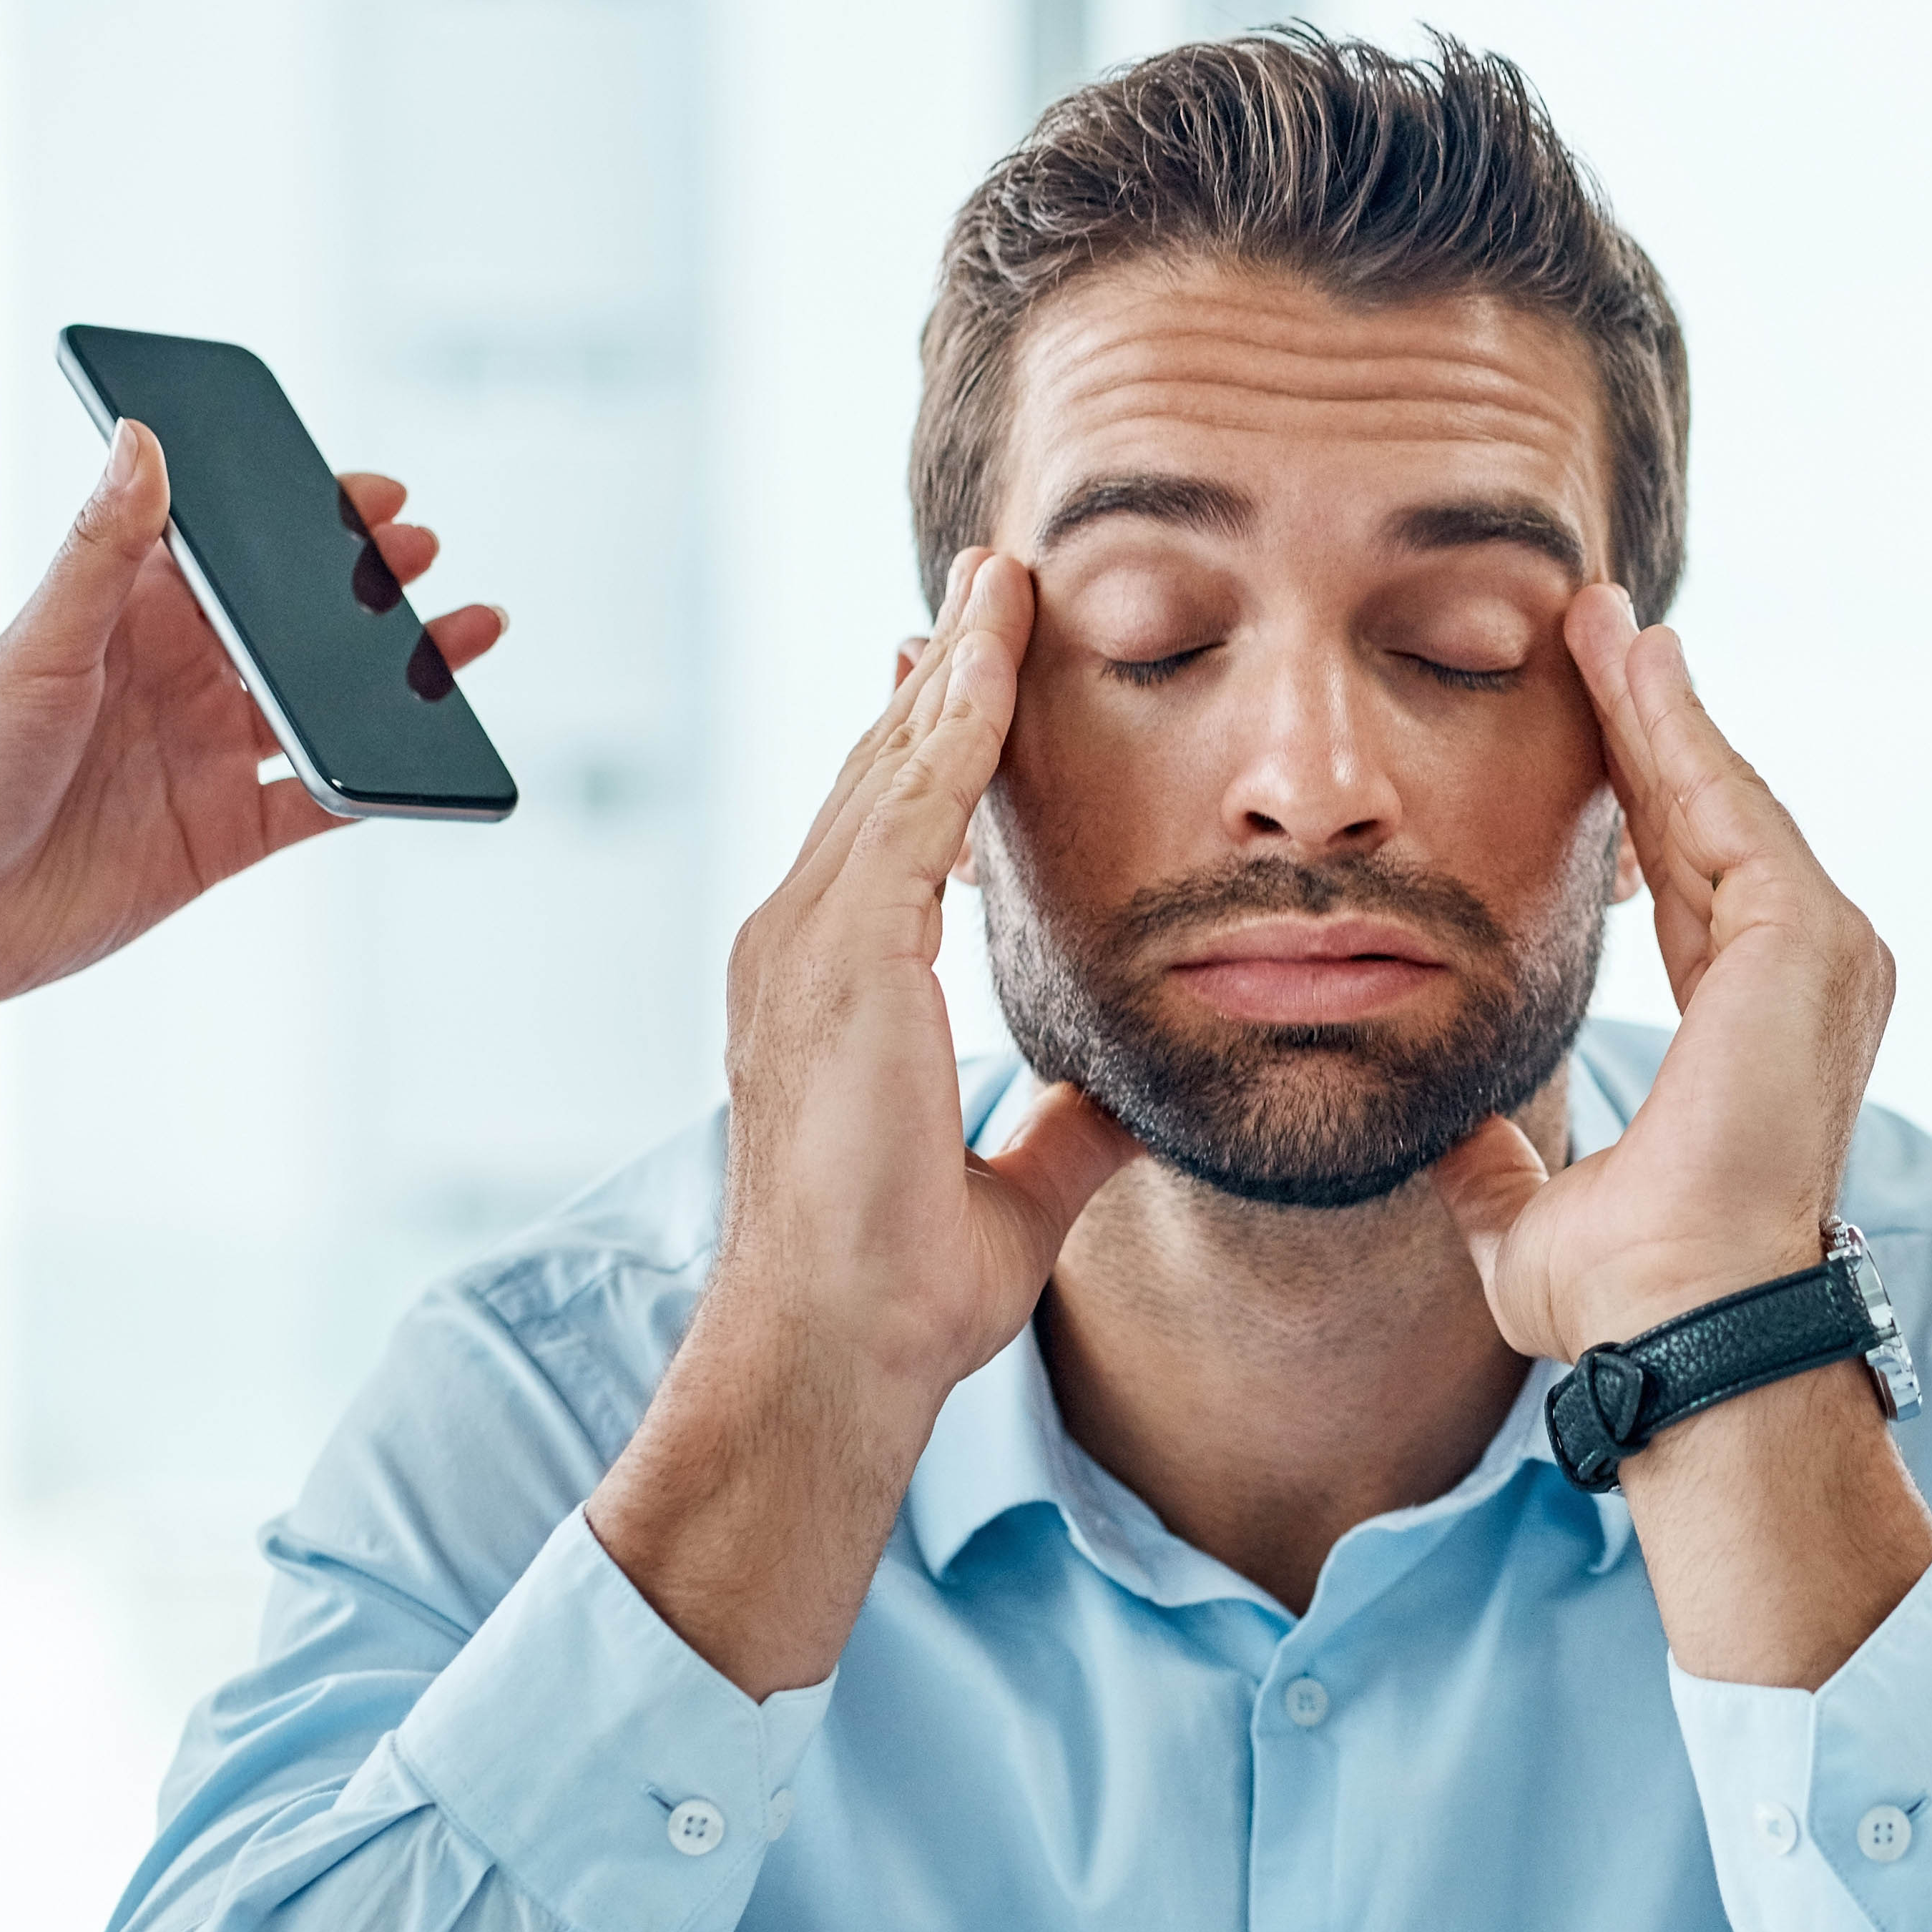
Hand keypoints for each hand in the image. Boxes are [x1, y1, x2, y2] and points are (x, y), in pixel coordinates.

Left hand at [0, 426, 509, 1023]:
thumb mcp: (38, 647)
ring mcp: (204, 758)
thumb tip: (140, 442)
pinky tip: (421, 758)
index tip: (367, 494)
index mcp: (128, 621)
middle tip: (423, 552)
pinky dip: (375, 781)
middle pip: (290, 623)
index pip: (228, 552)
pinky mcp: (222, 835)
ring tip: (462, 635)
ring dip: (390, 674)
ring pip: (322, 704)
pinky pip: (320, 802)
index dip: (299, 521)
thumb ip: (102, 551)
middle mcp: (175, 682)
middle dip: (362, 587)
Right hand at [588, 552, 1136, 1689]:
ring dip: (954, 670)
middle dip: (941, 675)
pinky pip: (903, 807)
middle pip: (880, 774)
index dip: (935, 747)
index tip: (976, 674)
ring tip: (1005, 581)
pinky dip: (949, 722)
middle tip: (994, 581)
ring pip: (888, 767)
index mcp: (830, 993)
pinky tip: (990, 654)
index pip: (888, 834)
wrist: (835, 1351)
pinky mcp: (837, 962)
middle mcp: (798, 949)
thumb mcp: (1018, 1192)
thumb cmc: (899, 1294)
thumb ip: (1067, 1132)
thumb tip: (1133, 1103)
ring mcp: (804, 950)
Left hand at [1434, 587, 1893, 1358]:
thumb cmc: (1623, 1297)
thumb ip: (1494, 1169)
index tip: (1578, 720)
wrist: (1682, 1322)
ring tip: (1602, 617)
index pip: (1678, 881)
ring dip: (1658, 706)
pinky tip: (1632, 665)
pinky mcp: (1807, 940)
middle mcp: (1801, 980)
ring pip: (1721, 797)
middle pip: (1707, 819)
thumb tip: (1446, 1139)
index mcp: (1745, 1028)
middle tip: (1593, 624)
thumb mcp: (1526, 1219)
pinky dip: (1680, 734)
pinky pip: (1730, 809)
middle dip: (1647, 721)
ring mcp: (1818, 955)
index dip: (1629, 798)